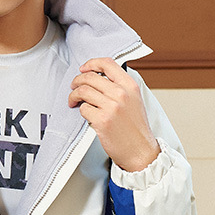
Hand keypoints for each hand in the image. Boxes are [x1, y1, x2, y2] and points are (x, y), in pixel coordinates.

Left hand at [68, 57, 159, 171]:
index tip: (83, 68)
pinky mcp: (102, 121)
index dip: (91, 63)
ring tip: (73, 101)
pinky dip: (81, 111)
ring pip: (83, 91)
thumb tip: (98, 77)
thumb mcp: (134, 100)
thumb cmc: (136, 128)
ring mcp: (111, 107)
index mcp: (130, 86)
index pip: (107, 64)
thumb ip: (120, 87)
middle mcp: (121, 94)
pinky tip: (86, 115)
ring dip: (74, 96)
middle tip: (73, 87)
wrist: (140, 151)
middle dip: (77, 81)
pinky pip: (83, 109)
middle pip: (90, 77)